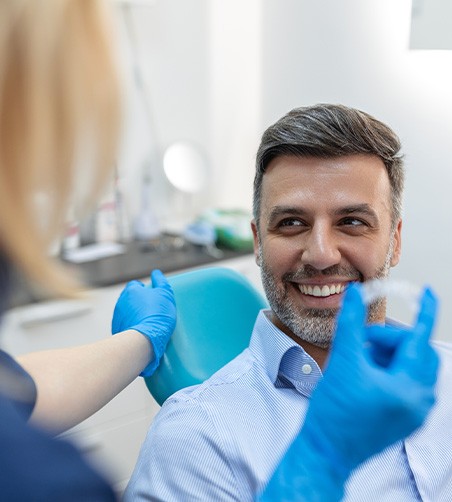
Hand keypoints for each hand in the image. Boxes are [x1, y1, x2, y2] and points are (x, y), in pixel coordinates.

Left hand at [112, 270, 175, 376]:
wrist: (144, 339)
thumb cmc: (157, 315)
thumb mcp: (165, 294)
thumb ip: (160, 281)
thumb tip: (156, 273)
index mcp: (132, 290)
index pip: (135, 285)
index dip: (144, 289)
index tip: (151, 295)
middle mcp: (121, 301)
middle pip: (129, 297)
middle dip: (138, 301)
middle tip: (150, 308)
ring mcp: (117, 315)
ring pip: (126, 311)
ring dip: (134, 313)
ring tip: (146, 321)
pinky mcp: (116, 329)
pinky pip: (124, 323)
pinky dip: (131, 324)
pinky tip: (141, 329)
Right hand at [259, 283, 438, 501]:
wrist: (325, 451)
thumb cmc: (332, 413)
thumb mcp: (342, 362)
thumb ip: (351, 324)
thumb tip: (355, 295)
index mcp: (408, 389)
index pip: (421, 340)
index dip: (426, 312)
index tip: (430, 292)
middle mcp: (419, 402)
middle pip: (417, 353)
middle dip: (391, 340)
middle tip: (364, 341)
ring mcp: (414, 413)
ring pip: (411, 367)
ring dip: (388, 355)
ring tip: (360, 359)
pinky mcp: (405, 419)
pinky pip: (406, 383)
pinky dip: (388, 369)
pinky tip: (364, 373)